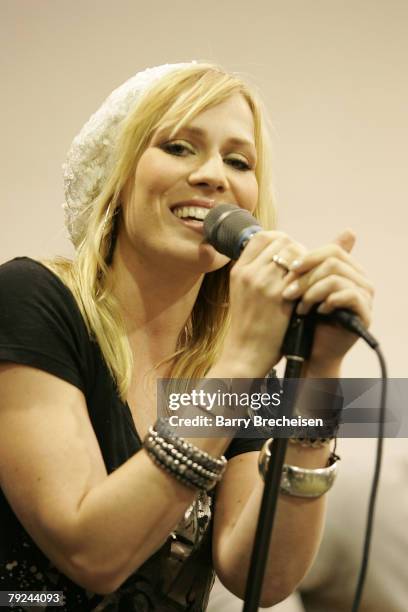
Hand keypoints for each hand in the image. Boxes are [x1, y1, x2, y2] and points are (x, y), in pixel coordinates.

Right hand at [219, 231, 306, 376]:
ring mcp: (263, 283)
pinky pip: (301, 275)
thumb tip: (280, 252)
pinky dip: (310, 278)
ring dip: (307, 263)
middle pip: (281, 242)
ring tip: (309, 276)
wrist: (246, 352)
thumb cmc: (249, 324)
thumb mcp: (242, 292)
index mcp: (238, 270)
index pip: (262, 237)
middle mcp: (249, 273)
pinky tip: (312, 288)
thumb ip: (256, 271)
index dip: (280, 240)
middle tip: (305, 265)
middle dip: (298, 250)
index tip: (289, 253)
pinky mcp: (279, 297)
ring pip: (294, 255)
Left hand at [281, 230, 374, 368]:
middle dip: (306, 276)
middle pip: (334, 260)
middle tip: (288, 292)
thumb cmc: (304, 319)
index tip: (288, 269)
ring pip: (336, 277)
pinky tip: (317, 311)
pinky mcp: (365, 312)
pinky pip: (348, 295)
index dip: (308, 257)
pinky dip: (328, 301)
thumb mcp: (300, 289)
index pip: (332, 250)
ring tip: (300, 307)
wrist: (312, 351)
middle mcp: (360, 279)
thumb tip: (287, 242)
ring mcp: (365, 295)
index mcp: (347, 269)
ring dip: (312, 291)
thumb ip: (300, 268)